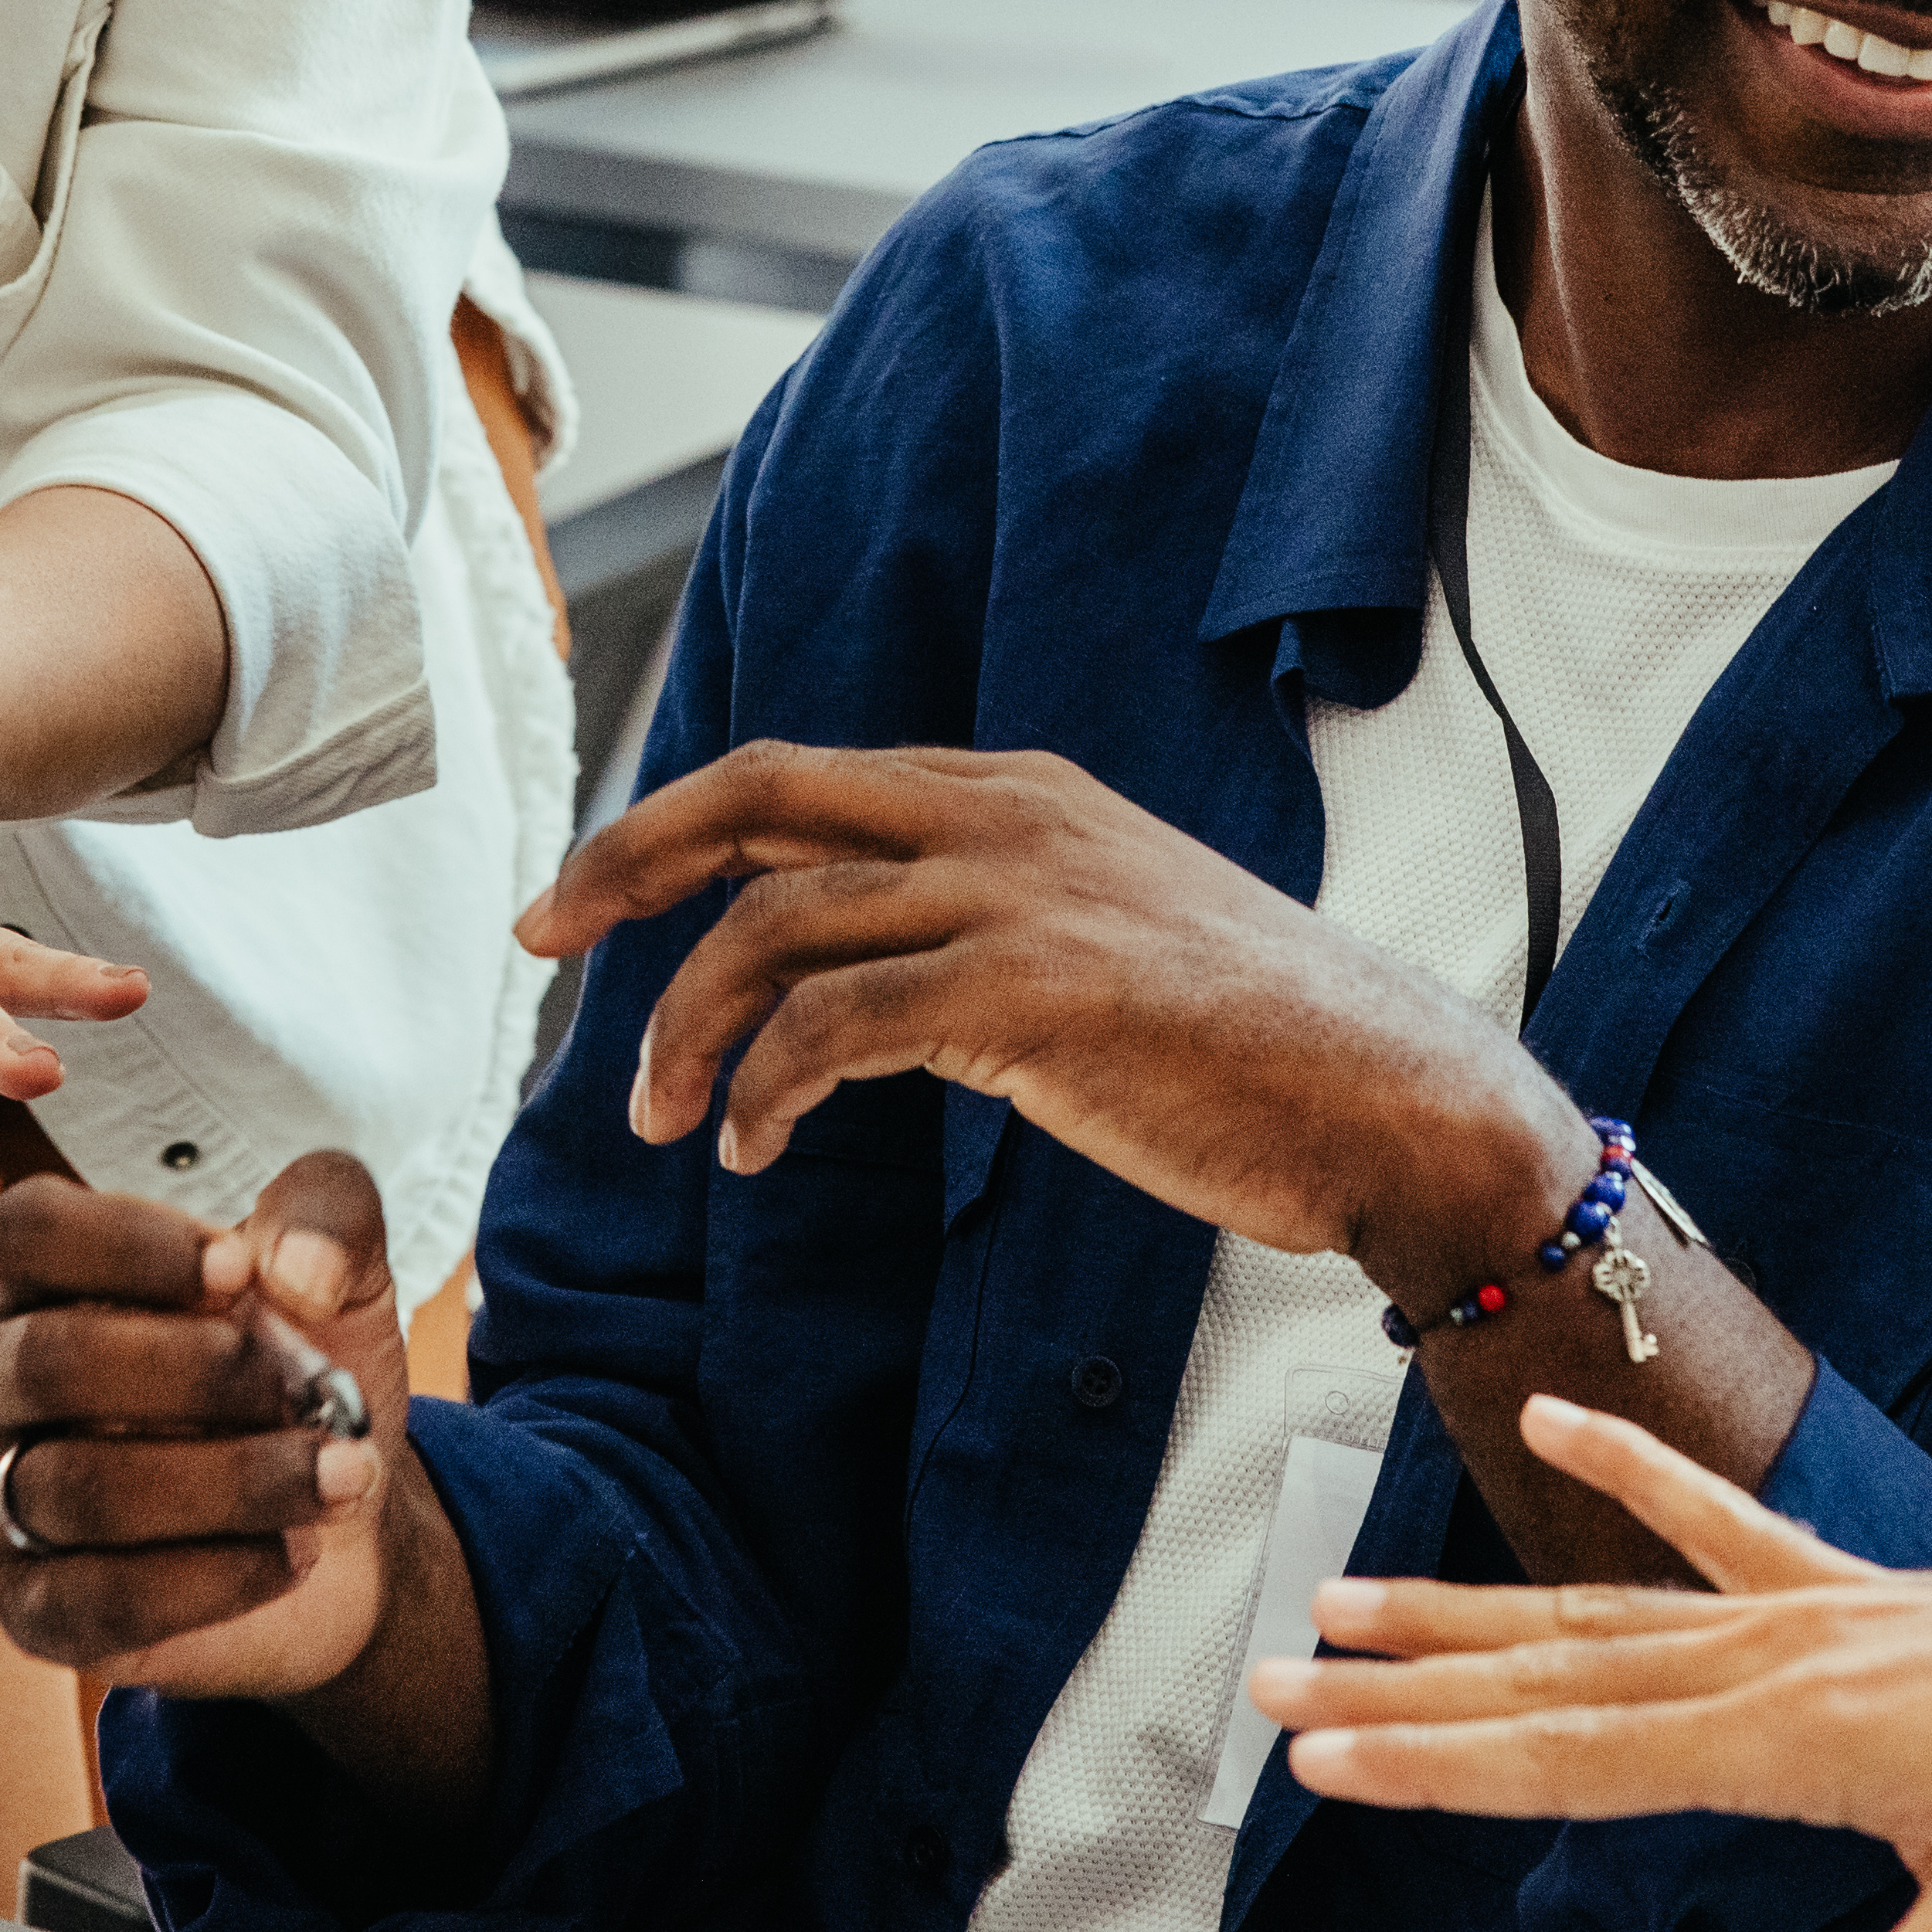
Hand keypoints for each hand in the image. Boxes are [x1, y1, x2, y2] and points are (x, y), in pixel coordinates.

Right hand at [0, 1149, 412, 1701]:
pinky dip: (214, 1576)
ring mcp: (1, 1501)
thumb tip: (296, 1267)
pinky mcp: (35, 1609)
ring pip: (79, 1489)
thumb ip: (330, 1215)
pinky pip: (98, 1599)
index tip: (238, 1270)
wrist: (342, 1525)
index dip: (123, 1244)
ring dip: (232, 1482)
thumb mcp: (340, 1276)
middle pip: (46, 1361)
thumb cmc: (305, 1380)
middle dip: (195, 1374)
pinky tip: (293, 1553)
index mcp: (46, 1280)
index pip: (25, 1232)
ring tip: (340, 1475)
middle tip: (306, 1392)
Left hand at [530, 740, 1584, 1292]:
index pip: (799, 778)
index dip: (674, 826)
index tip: (587, 898)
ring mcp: (1015, 895)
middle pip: (756, 799)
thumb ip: (989, 915)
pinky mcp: (1026, 993)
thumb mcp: (1107, 931)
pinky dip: (763, 1093)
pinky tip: (755, 1153)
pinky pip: (828, 1028)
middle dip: (626, 860)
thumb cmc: (1254, 1046)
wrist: (1388, 1097)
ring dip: (687, 1030)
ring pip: (771, 929)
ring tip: (670, 1123)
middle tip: (542, 938)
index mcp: (1017, 790)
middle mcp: (1003, 815)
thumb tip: (871, 967)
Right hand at [1250, 1396, 1931, 1931]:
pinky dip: (1628, 1467)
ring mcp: (1802, 1608)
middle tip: (1278, 1679)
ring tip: (1350, 1596)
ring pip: (1599, 1606)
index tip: (1328, 1759)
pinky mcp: (1843, 1586)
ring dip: (1470, 1608)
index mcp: (1795, 1737)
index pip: (1575, 1759)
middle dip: (1405, 1686)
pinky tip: (1549, 1423)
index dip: (1441, 1765)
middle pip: (1550, 1676)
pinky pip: (1713, 1522)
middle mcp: (1775, 1655)